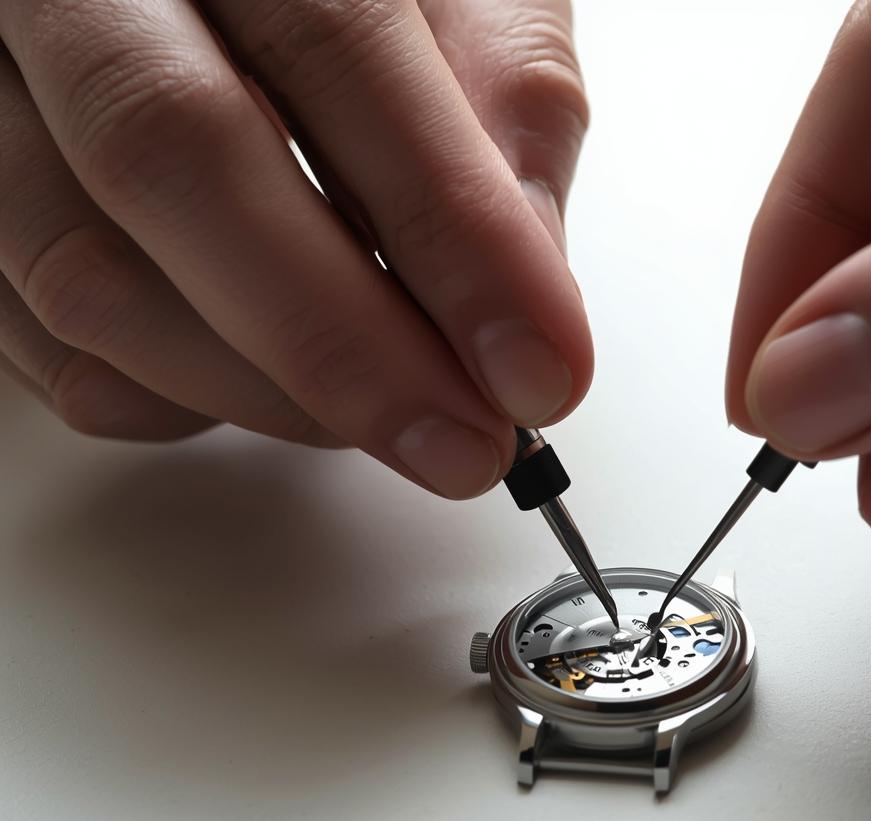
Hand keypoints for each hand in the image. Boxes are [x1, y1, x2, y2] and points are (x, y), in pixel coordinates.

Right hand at [0, 0, 591, 498]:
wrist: (212, 1)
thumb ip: (505, 108)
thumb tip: (528, 294)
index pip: (334, 51)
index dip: (448, 230)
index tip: (537, 369)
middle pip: (172, 156)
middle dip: (343, 346)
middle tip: (464, 446)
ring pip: (90, 277)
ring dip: (267, 392)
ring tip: (387, 412)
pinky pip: (53, 350)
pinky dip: (183, 399)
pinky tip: (263, 377)